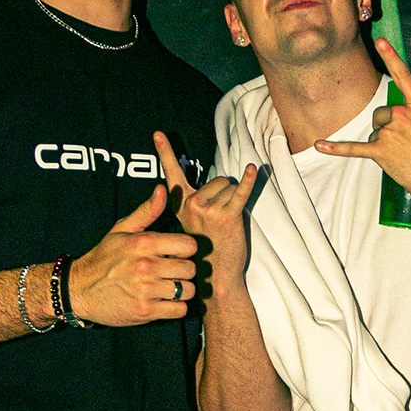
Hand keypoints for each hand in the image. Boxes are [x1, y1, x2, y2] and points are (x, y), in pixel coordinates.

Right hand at [68, 185, 199, 326]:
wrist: (79, 289)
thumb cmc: (103, 258)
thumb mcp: (121, 230)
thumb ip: (146, 211)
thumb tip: (163, 190)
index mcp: (144, 243)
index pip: (189, 245)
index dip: (185, 250)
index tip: (176, 254)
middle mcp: (146, 265)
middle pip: (190, 269)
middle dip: (183, 271)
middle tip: (172, 273)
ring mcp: (146, 289)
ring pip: (187, 290)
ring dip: (181, 291)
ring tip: (168, 288)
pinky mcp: (145, 310)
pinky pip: (179, 310)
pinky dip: (176, 308)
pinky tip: (165, 302)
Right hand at [157, 133, 258, 299]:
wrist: (216, 277)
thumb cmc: (205, 250)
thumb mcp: (188, 225)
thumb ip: (188, 203)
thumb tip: (194, 186)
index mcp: (180, 205)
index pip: (171, 173)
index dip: (165, 152)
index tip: (158, 134)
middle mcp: (191, 204)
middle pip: (218, 179)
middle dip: (225, 192)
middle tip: (221, 219)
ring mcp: (208, 209)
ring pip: (231, 187)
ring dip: (235, 201)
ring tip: (228, 224)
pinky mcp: (226, 216)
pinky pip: (240, 193)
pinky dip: (249, 181)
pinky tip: (253, 169)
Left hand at [314, 37, 410, 200]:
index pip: (404, 77)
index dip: (392, 57)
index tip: (380, 42)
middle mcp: (403, 115)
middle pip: (383, 113)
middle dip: (390, 126)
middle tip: (407, 144)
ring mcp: (390, 133)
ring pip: (375, 131)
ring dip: (383, 142)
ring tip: (401, 155)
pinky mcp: (380, 152)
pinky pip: (354, 148)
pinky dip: (336, 148)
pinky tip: (319, 144)